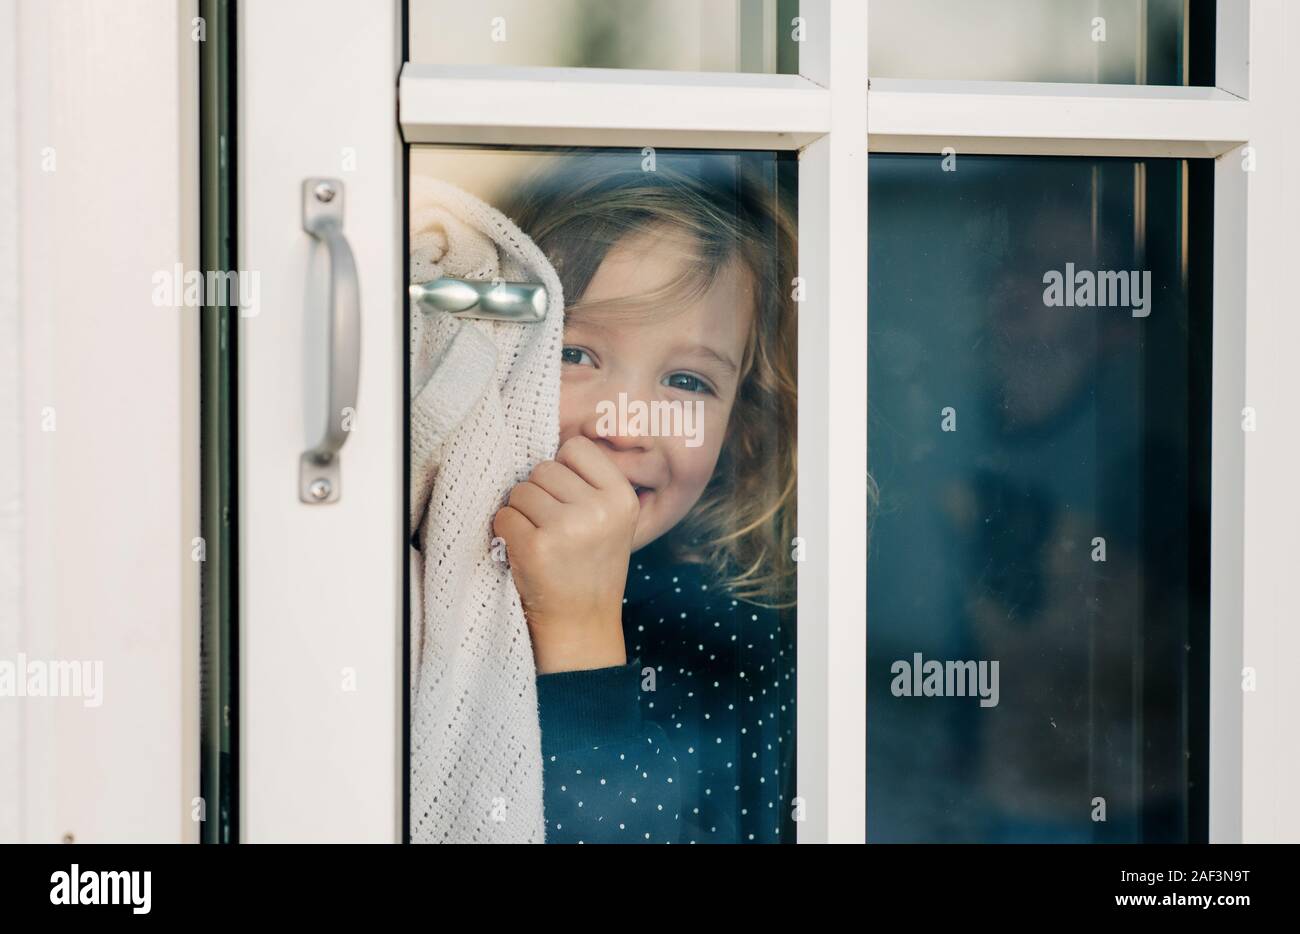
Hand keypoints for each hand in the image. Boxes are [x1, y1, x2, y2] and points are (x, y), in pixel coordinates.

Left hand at [493, 436, 639, 673]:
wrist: (582, 624)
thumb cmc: (591, 566)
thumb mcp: (612, 520)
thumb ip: (592, 483)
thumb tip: (553, 444)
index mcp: (621, 498)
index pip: (577, 448)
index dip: (564, 469)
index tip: (567, 496)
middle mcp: (599, 510)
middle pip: (544, 468)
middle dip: (540, 492)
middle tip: (551, 525)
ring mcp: (567, 528)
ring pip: (521, 490)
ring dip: (521, 512)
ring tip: (540, 539)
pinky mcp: (536, 547)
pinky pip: (503, 516)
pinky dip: (506, 531)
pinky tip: (524, 551)